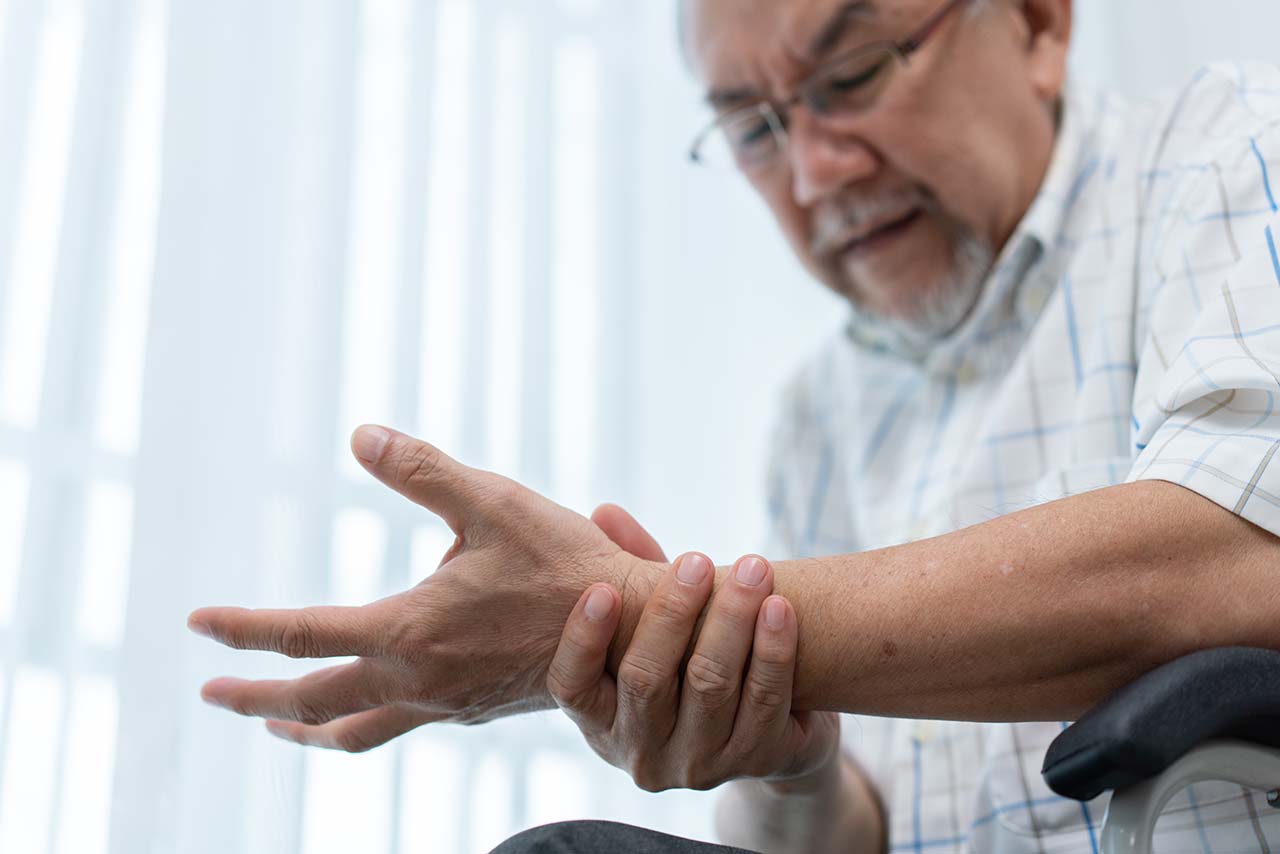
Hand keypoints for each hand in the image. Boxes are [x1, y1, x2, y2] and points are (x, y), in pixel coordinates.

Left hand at [189, 425, 661, 751]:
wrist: (636, 634)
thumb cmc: (567, 564)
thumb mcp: (493, 501)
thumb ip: (423, 469)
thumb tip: (360, 434)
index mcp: (410, 632)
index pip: (301, 634)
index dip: (242, 627)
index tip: (196, 623)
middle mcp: (418, 680)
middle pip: (311, 702)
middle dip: (252, 698)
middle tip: (211, 692)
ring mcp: (445, 705)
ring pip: (352, 731)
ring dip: (302, 726)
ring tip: (274, 724)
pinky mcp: (472, 711)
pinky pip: (394, 728)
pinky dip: (356, 723)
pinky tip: (366, 703)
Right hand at [547, 552, 839, 791]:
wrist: (775, 726)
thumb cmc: (694, 658)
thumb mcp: (659, 623)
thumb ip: (633, 573)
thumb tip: (605, 513)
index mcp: (601, 719)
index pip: (572, 686)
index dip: (584, 639)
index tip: (604, 589)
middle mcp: (641, 753)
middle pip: (646, 680)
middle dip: (673, 612)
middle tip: (698, 561)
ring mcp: (698, 765)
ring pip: (710, 686)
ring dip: (732, 619)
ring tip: (754, 568)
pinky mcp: (755, 762)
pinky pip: (764, 701)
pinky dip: (773, 650)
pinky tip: (780, 608)